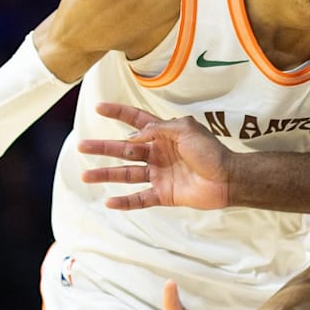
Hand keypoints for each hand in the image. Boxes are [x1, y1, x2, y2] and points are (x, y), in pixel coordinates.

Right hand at [79, 102, 231, 210]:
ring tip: (85, 175)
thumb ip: (159, 129)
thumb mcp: (185, 130)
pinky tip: (109, 202)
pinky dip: (125, 201)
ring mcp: (159, 174)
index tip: (99, 107)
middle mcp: (158, 153)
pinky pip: (140, 198)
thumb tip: (134, 136)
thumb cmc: (210, 150)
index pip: (136, 121)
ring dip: (106, 175)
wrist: (227, 178)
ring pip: (126, 174)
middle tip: (81, 145)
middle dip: (103, 147)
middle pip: (124, 149)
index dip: (118, 114)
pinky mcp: (163, 194)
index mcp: (163, 135)